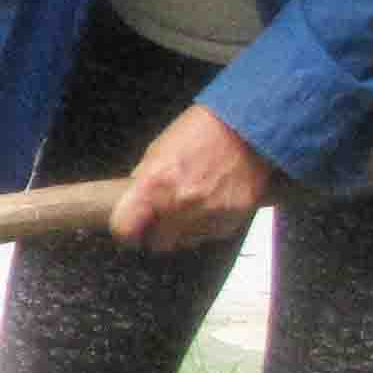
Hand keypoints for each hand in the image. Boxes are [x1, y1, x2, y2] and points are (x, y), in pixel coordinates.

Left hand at [111, 105, 272, 251]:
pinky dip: (207, 225)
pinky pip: (210, 235)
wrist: (247, 130)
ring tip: (192, 205)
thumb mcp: (158, 150)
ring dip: (184, 229)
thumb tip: (134, 201)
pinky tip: (211, 204)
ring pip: (186, 241)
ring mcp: (208, 215)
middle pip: (158, 242)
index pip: (125, 228)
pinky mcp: (232, 221)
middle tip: (162, 218)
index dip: (125, 231)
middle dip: (157, 233)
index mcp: (154, 185)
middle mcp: (180, 205)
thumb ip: (144, 181)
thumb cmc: (199, 133)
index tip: (129, 230)